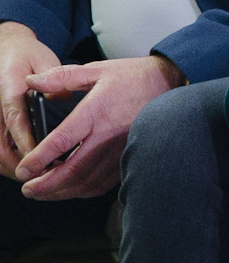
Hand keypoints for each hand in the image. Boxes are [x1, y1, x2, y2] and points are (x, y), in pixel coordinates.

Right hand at [0, 23, 58, 176]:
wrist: (6, 49)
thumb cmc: (27, 55)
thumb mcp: (44, 59)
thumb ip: (54, 79)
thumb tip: (60, 100)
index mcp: (8, 89)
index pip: (15, 119)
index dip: (26, 141)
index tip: (40, 157)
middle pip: (0, 146)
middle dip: (20, 163)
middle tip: (44, 175)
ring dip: (14, 167)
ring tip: (39, 177)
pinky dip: (9, 162)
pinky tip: (28, 168)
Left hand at [17, 56, 183, 200]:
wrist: (171, 84)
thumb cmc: (133, 77)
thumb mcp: (97, 69)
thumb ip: (62, 77)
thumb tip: (33, 82)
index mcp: (95, 112)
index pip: (61, 142)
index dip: (39, 160)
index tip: (24, 170)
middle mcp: (108, 135)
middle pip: (72, 171)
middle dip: (46, 186)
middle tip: (28, 189)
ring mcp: (120, 149)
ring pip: (87, 182)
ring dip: (62, 192)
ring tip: (44, 192)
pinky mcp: (129, 157)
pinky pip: (104, 182)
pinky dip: (83, 190)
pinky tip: (72, 188)